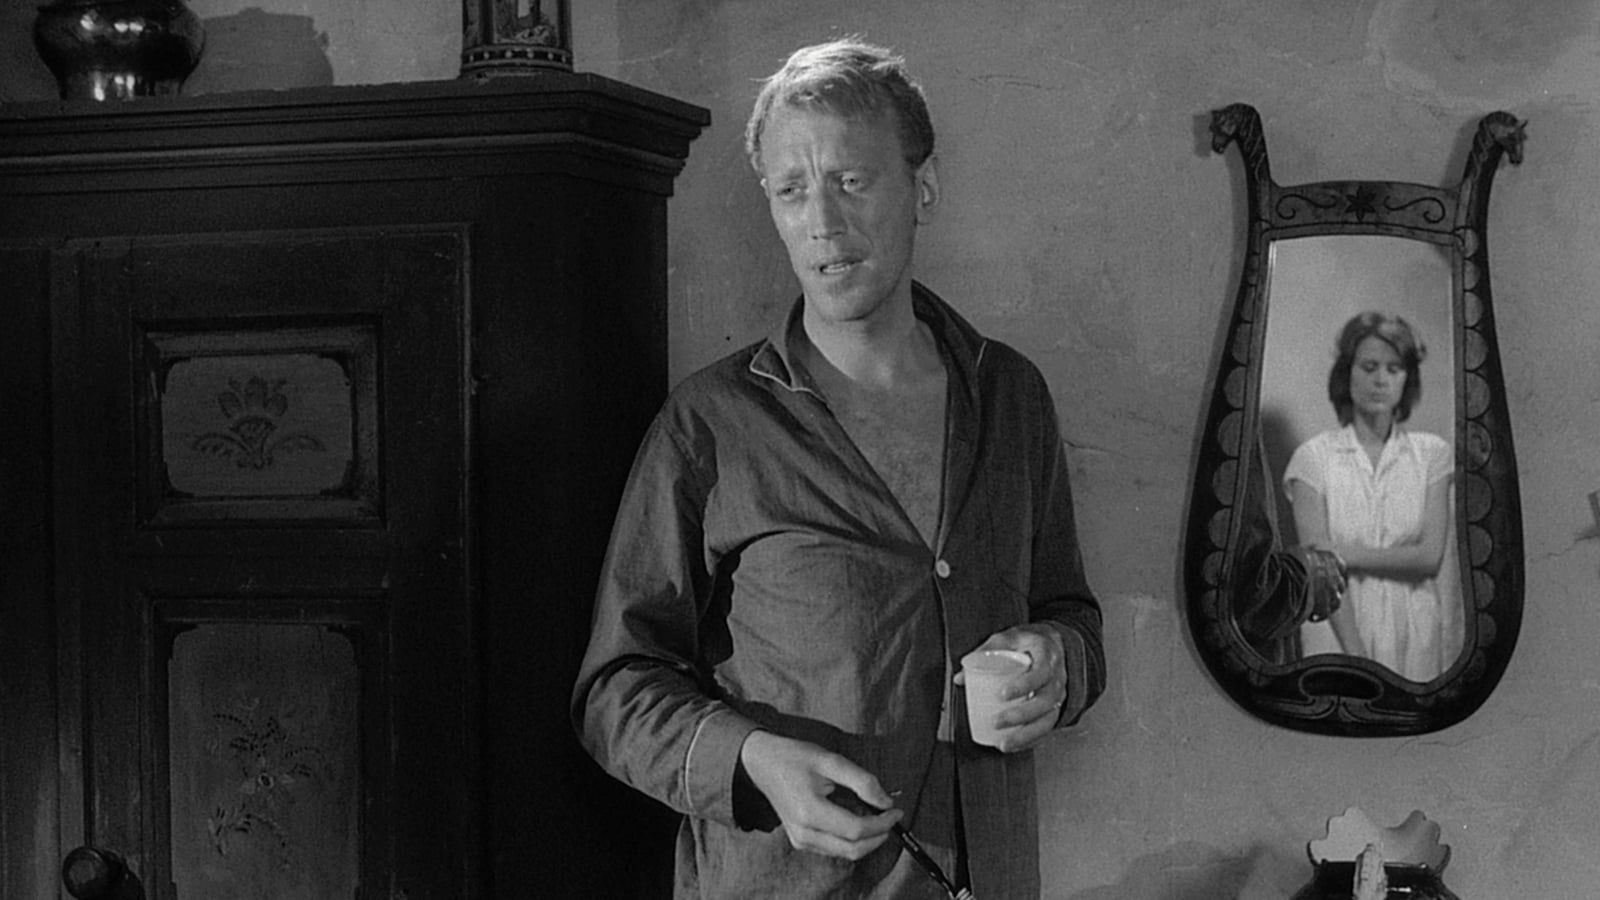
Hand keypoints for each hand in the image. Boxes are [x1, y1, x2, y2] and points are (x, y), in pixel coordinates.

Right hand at [737, 730, 902, 858]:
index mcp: (809, 812)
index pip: (856, 830)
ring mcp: (800, 840)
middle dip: (879, 836)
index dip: (882, 823)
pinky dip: (852, 839)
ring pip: (845, 853)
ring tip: (874, 814)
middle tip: (890, 816)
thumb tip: (886, 802)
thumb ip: (861, 781)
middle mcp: (803, 833)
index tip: (897, 810)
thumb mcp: (830, 759)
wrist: (762, 763)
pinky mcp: (800, 841)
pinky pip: (834, 849)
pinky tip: (856, 818)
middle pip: (853, 849)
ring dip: (867, 839)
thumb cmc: (796, 757)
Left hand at [957, 624, 1067, 752]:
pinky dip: (1031, 740)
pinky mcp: (1055, 708)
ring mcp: (1058, 695)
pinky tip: (1014, 746)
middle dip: (1021, 715)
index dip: (1024, 685)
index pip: (1041, 672)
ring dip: (1026, 735)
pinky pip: (1047, 728)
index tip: (1002, 694)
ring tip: (1004, 743)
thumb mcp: (1007, 638)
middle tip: (997, 722)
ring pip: (1048, 719)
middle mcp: (1057, 677)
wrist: (1053, 644)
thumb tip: (960, 677)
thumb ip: (984, 654)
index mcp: (1046, 655)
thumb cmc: (1028, 642)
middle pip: (1045, 701)